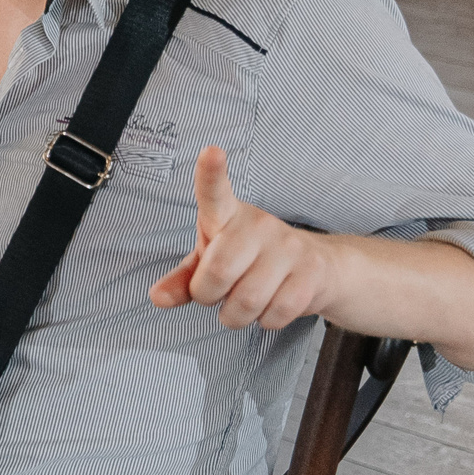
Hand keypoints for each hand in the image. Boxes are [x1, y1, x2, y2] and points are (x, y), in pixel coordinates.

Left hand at [150, 145, 339, 330]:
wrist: (316, 267)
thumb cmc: (249, 259)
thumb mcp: (210, 261)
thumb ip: (182, 279)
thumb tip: (157, 297)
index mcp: (226, 214)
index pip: (215, 192)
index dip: (211, 173)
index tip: (211, 151)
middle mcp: (259, 224)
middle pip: (220, 272)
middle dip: (209, 296)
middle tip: (216, 293)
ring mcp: (289, 246)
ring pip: (248, 301)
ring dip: (236, 315)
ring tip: (243, 302)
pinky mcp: (312, 273)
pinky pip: (275, 314)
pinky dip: (265, 322)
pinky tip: (270, 306)